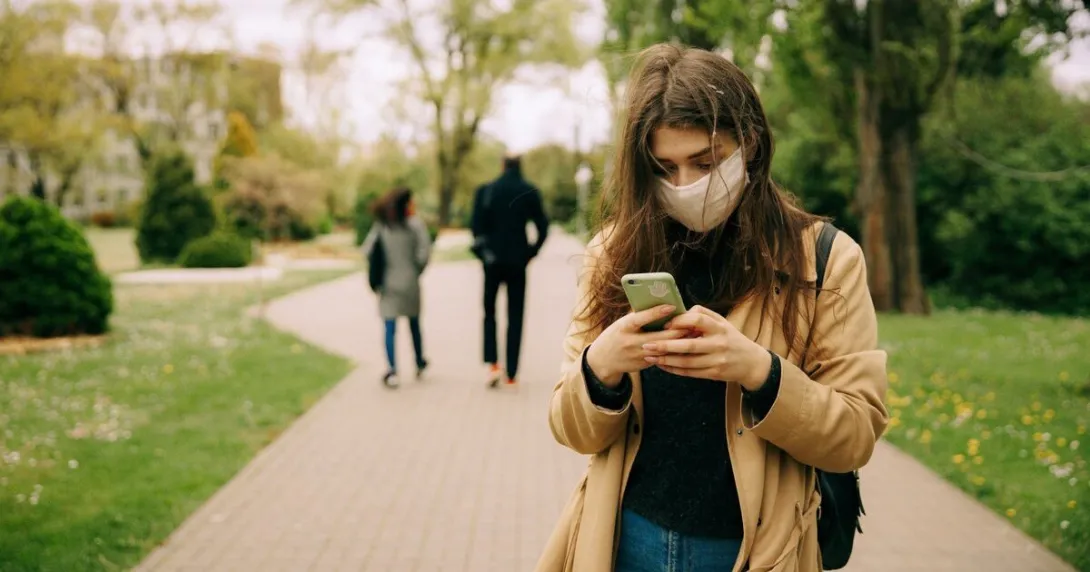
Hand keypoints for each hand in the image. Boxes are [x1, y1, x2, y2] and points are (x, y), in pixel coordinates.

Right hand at [585, 304, 688, 386]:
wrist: (603, 360)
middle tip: (692, 323)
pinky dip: (673, 351)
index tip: (672, 306)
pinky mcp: (643, 365)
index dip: (656, 313)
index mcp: (623, 328)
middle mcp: (630, 342)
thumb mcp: (622, 324)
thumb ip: (638, 316)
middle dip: (677, 331)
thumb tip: (658, 303)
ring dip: (678, 343)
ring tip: (692, 334)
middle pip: (659, 337)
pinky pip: (661, 358)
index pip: (640, 318)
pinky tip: (684, 346)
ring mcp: (637, 356)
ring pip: (663, 349)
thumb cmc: (616, 335)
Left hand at [641, 305, 771, 390]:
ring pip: (686, 362)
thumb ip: (704, 315)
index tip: (665, 324)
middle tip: (647, 344)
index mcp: (720, 328)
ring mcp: (717, 360)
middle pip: (688, 345)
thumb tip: (681, 311)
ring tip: (650, 356)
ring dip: (666, 360)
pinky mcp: (714, 374)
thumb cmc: (731, 338)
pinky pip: (690, 372)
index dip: (680, 321)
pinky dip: (674, 369)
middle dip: (665, 345)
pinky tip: (662, 365)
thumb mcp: (723, 322)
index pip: (698, 320)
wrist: (751, 362)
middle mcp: (718, 344)